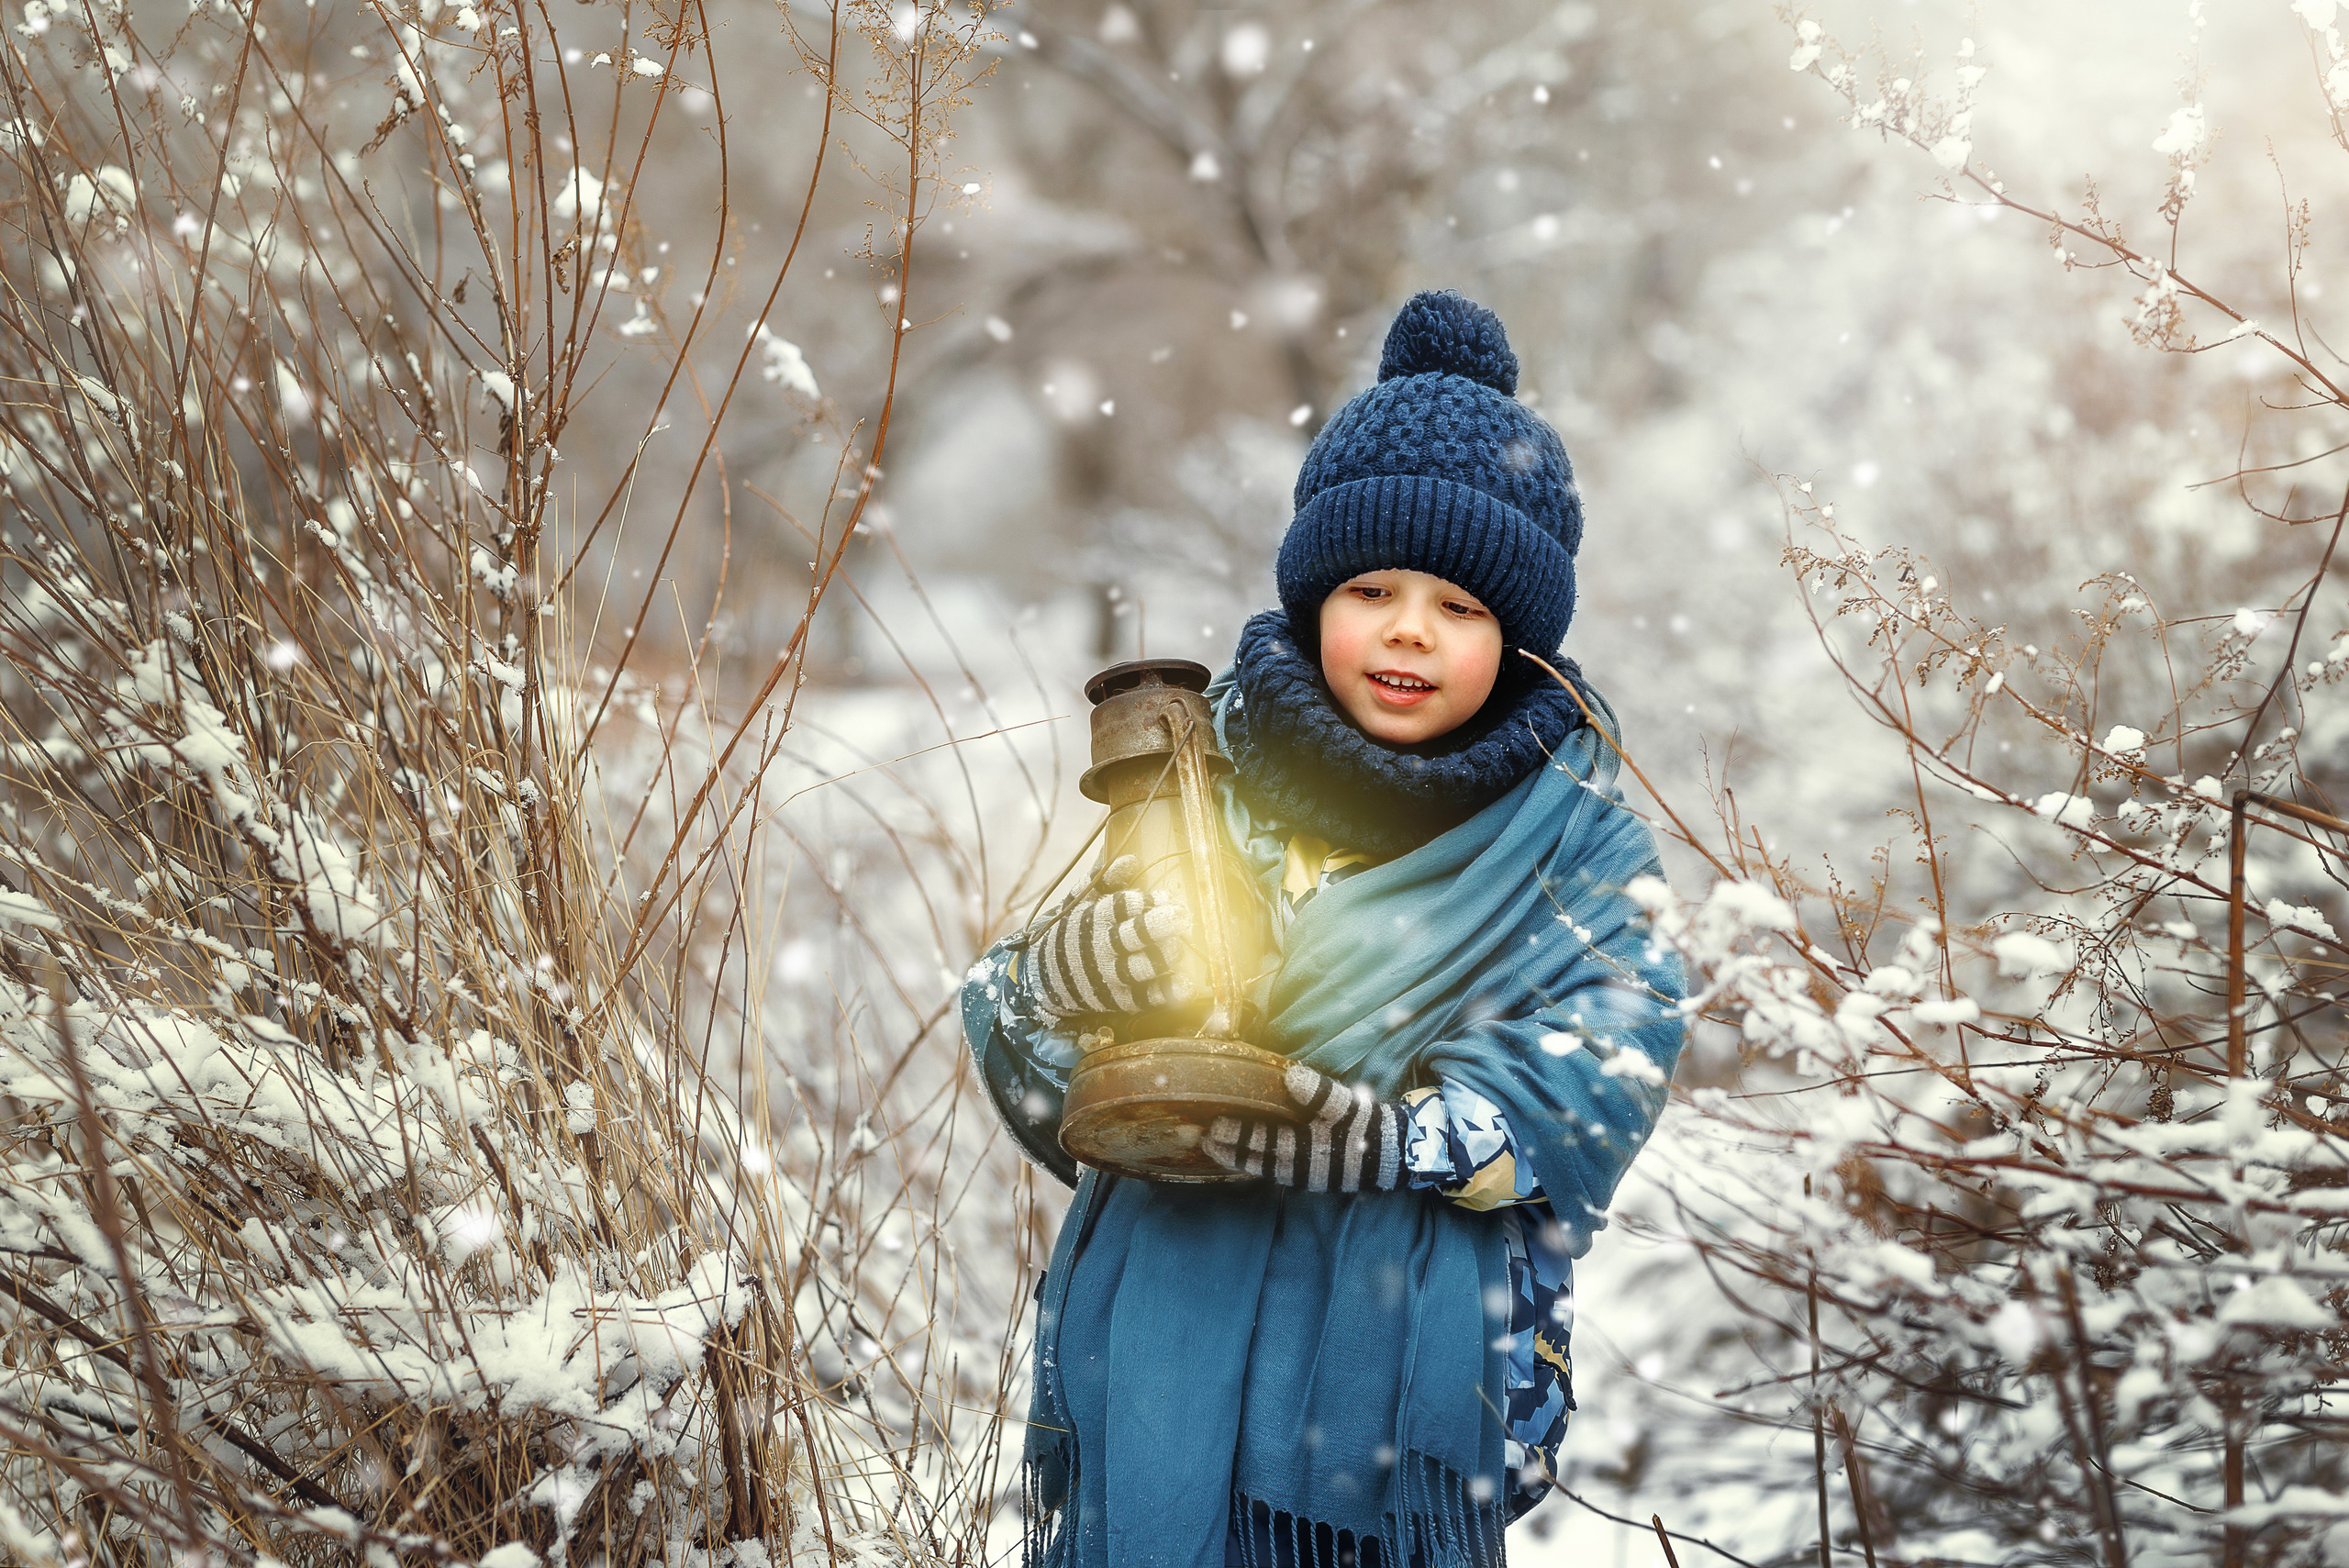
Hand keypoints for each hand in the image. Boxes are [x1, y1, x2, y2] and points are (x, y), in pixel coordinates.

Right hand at [1021, 854, 1190, 1018]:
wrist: (1045, 976)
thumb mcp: (1080, 901)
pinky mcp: (1119, 999)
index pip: (1122, 906)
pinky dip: (1165, 993)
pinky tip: (1185, 985)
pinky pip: (1143, 998)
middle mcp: (1103, 947)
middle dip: (1160, 925)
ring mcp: (1111, 975)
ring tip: (1179, 947)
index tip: (1167, 898)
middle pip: (1134, 936)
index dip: (1147, 901)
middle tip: (1182, 917)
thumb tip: (1131, 859)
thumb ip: (1104, 879)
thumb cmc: (1072, 931)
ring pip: (1140, 967)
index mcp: (1096, 918)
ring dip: (1163, 958)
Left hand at [1202, 1061, 1401, 1192]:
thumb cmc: (1369, 1128)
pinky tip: (1246, 1159)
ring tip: (1214, 1150)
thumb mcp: (1349, 1106)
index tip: (1212, 1127)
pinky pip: (1275, 1173)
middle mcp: (1301, 1169)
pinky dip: (1256, 1165)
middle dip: (1227, 1151)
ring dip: (1238, 1160)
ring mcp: (1304, 1177)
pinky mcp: (1310, 1179)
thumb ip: (1320, 1093)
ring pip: (1263, 1170)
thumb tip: (1289, 1076)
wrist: (1396, 1157)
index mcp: (1308, 1150)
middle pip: (1256, 1161)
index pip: (1264, 1142)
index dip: (1237, 1135)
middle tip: (1200, 1140)